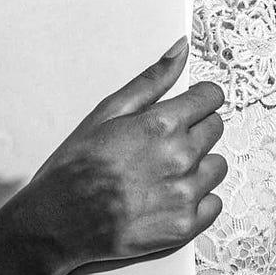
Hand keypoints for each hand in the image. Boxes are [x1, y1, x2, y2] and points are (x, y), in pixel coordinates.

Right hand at [0, 38, 225, 274]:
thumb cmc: (77, 165)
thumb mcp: (107, 112)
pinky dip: (197, 200)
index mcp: (162, 125)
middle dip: (195, 129)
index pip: (211, 98)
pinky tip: (168, 196)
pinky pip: (214, 204)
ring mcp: (186, 195)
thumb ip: (151, 80)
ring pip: (217, 167)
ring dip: (198, 165)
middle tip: (162, 142)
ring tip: (163, 172)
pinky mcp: (185, 225)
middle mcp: (181, 158)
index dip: (198, 99)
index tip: (188, 106)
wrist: (59, 221)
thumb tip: (181, 49)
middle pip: (215, 129)